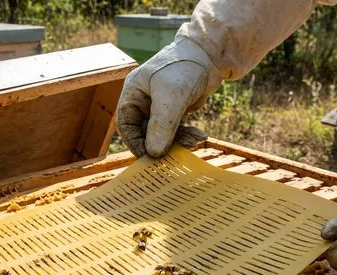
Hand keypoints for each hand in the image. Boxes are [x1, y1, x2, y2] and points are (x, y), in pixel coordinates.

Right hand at [117, 38, 221, 157]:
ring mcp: (159, 107)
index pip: (126, 125)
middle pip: (145, 133)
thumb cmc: (184, 68)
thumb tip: (154, 153)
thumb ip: (161, 125)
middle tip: (175, 156)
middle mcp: (143, 101)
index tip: (149, 158)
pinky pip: (176, 130)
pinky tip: (200, 136)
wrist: (210, 56)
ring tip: (195, 142)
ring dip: (178, 141)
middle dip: (162, 144)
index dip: (135, 143)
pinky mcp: (175, 111)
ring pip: (163, 134)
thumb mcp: (171, 97)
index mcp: (133, 93)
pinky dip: (186, 135)